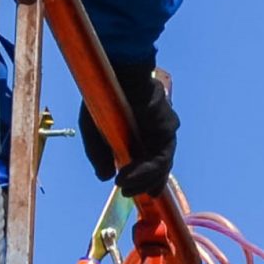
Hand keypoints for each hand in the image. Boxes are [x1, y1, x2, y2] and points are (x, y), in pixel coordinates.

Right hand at [78, 61, 178, 196]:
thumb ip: (101, 155)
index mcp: (142, 132)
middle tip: (126, 192)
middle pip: (159, 167)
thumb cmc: (106, 96)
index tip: (127, 189)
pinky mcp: (167, 128)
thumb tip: (105, 177)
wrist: (119, 70)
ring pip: (161, 166)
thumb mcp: (95, 131)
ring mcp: (164, 130)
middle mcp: (157, 132)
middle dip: (144, 185)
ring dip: (143, 181)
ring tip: (124, 187)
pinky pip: (159, 157)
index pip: (149, 162)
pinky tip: (126, 178)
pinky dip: (145, 172)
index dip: (141, 179)